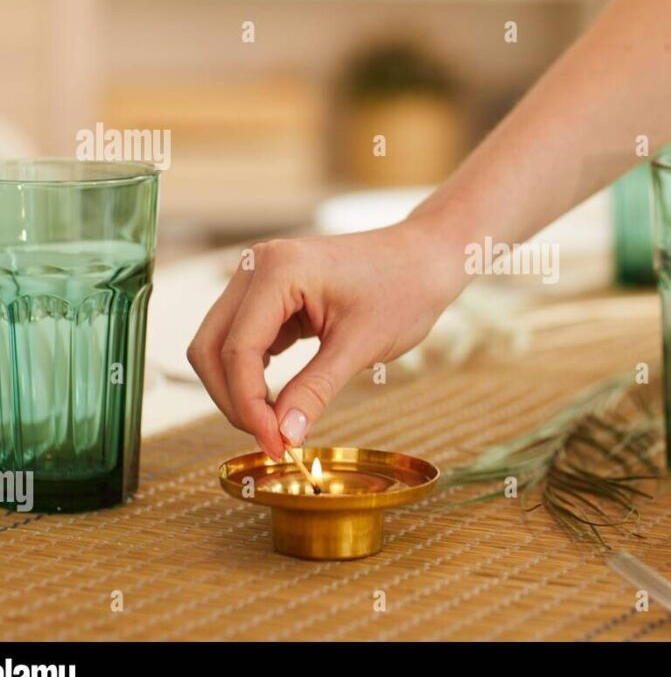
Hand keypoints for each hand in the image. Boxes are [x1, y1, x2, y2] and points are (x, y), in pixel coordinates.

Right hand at [187, 220, 464, 458]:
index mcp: (277, 270)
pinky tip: (278, 401)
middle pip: (211, 348)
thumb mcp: (361, 345)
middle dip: (234, 400)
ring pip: (220, 346)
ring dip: (239, 389)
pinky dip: (252, 373)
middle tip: (272, 440)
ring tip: (276, 425)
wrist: (425, 259)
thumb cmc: (403, 289)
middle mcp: (257, 267)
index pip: (237, 351)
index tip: (276, 445)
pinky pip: (242, 340)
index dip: (248, 406)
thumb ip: (315, 390)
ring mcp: (260, 278)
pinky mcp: (270, 295)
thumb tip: (283, 436)